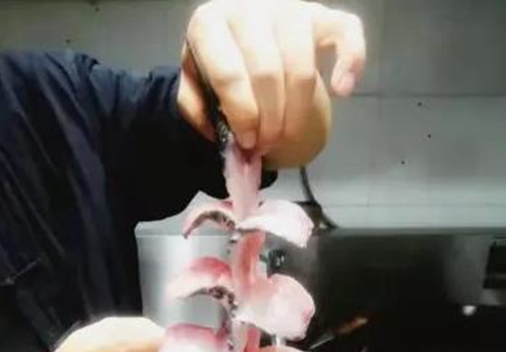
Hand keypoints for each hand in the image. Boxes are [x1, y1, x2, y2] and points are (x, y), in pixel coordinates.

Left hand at [179, 0, 365, 157]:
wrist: (240, 38)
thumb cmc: (218, 65)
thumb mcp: (195, 85)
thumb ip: (196, 108)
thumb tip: (221, 131)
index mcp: (210, 23)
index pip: (229, 74)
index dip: (242, 117)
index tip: (248, 142)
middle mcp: (249, 7)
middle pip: (267, 74)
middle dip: (269, 121)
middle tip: (266, 144)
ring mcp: (289, 8)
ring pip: (301, 66)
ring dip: (296, 112)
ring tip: (287, 135)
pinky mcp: (322, 15)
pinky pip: (347, 32)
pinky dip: (351, 62)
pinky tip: (341, 92)